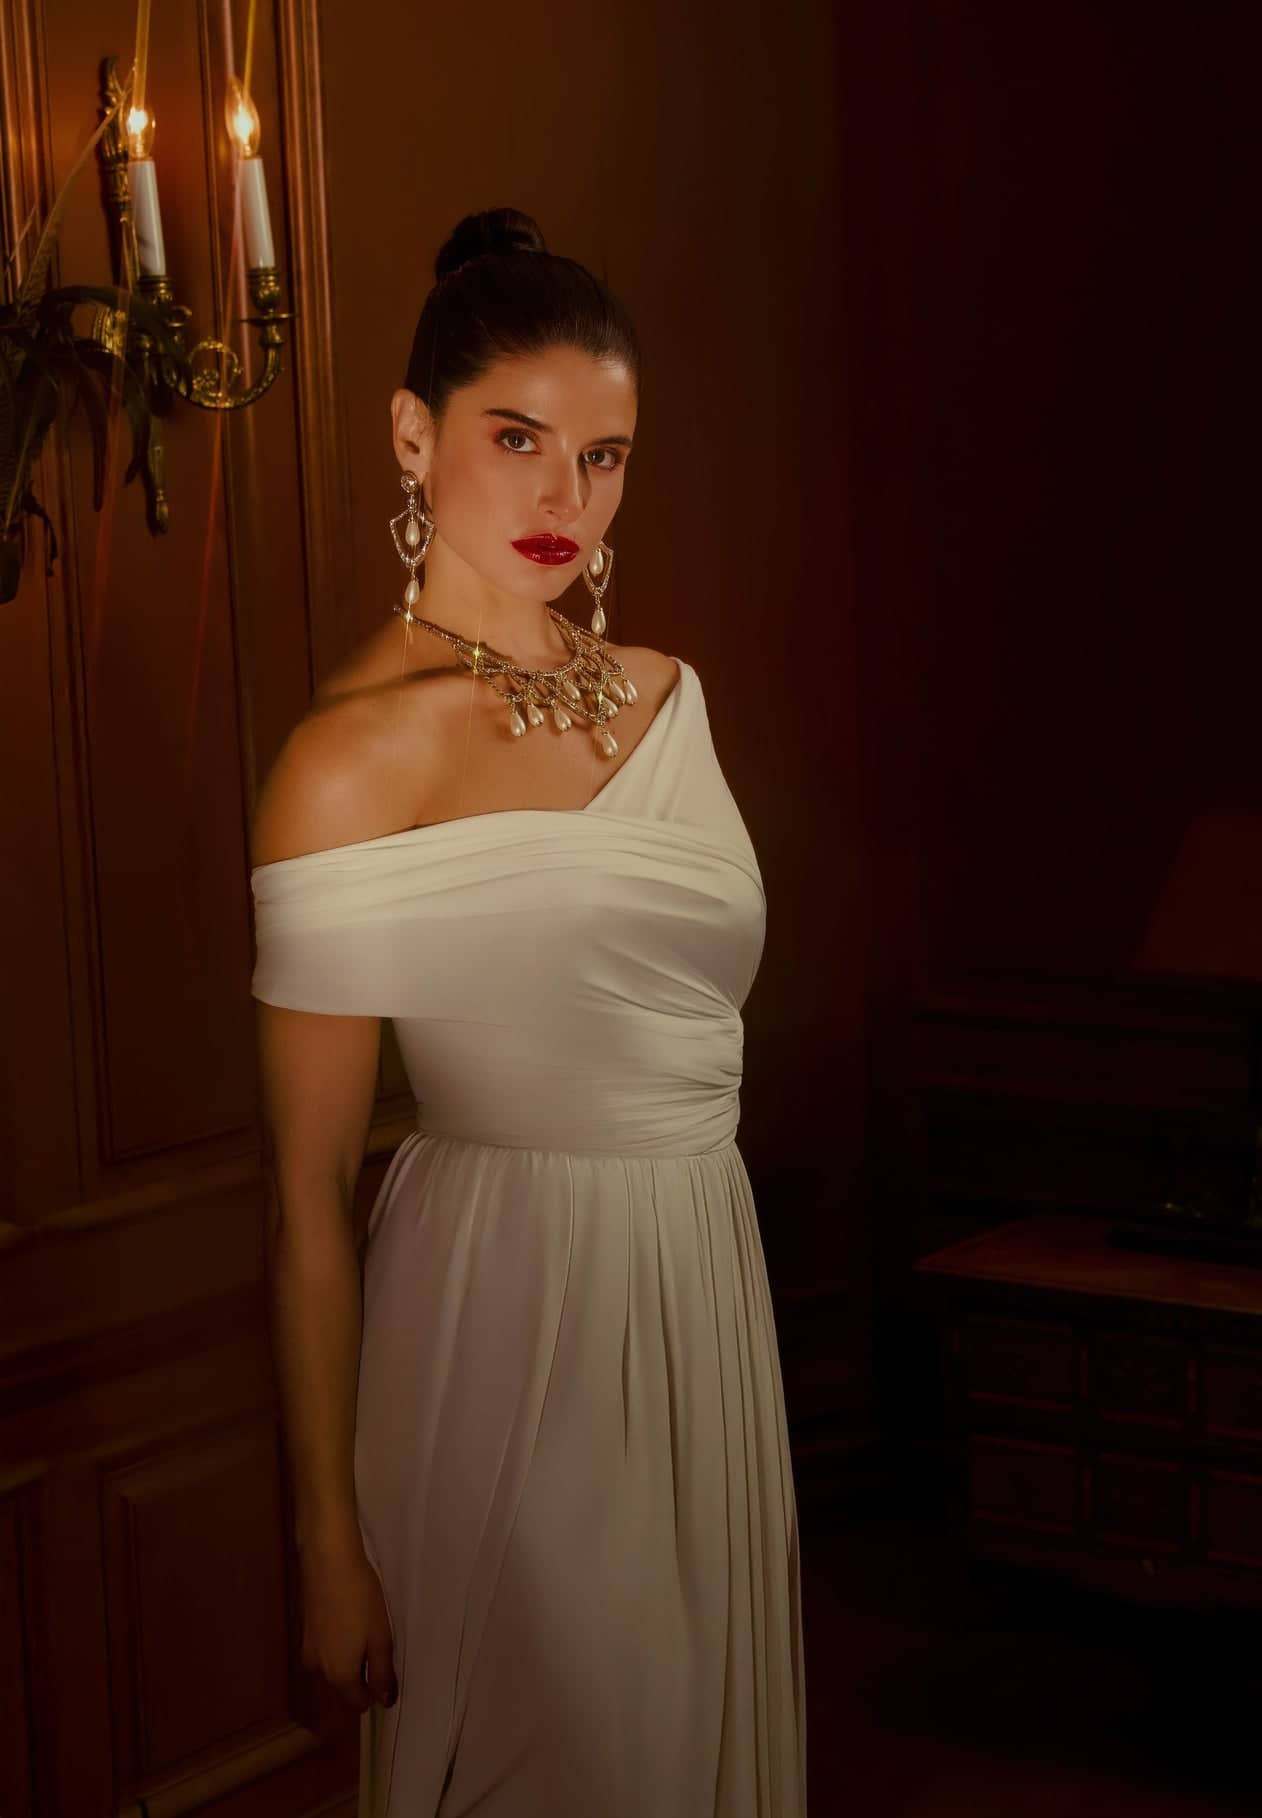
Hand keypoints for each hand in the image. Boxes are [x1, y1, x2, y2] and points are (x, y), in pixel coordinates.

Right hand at [299, 1541, 397, 1713]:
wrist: (328, 1561)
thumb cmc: (360, 1599)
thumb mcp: (380, 1637)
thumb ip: (383, 1673)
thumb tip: (384, 1702)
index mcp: (338, 1675)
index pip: (357, 1702)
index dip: (376, 1692)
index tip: (388, 1669)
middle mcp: (317, 1670)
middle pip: (344, 1685)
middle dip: (362, 1672)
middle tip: (378, 1642)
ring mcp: (307, 1650)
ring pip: (333, 1666)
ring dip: (349, 1656)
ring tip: (365, 1627)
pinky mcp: (303, 1631)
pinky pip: (324, 1649)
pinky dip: (337, 1642)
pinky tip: (348, 1618)